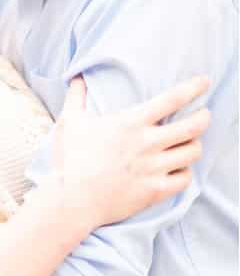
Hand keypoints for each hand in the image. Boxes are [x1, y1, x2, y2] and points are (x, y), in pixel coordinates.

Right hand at [52, 75, 209, 230]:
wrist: (73, 198)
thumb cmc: (70, 158)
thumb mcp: (70, 121)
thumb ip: (76, 96)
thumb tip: (77, 77)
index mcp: (130, 123)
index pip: (171, 99)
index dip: (193, 88)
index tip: (203, 82)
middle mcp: (147, 143)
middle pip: (193, 126)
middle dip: (203, 117)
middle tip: (203, 114)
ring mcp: (154, 168)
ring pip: (193, 152)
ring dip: (194, 144)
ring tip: (189, 142)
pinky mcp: (156, 190)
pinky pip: (185, 178)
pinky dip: (184, 171)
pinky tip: (177, 168)